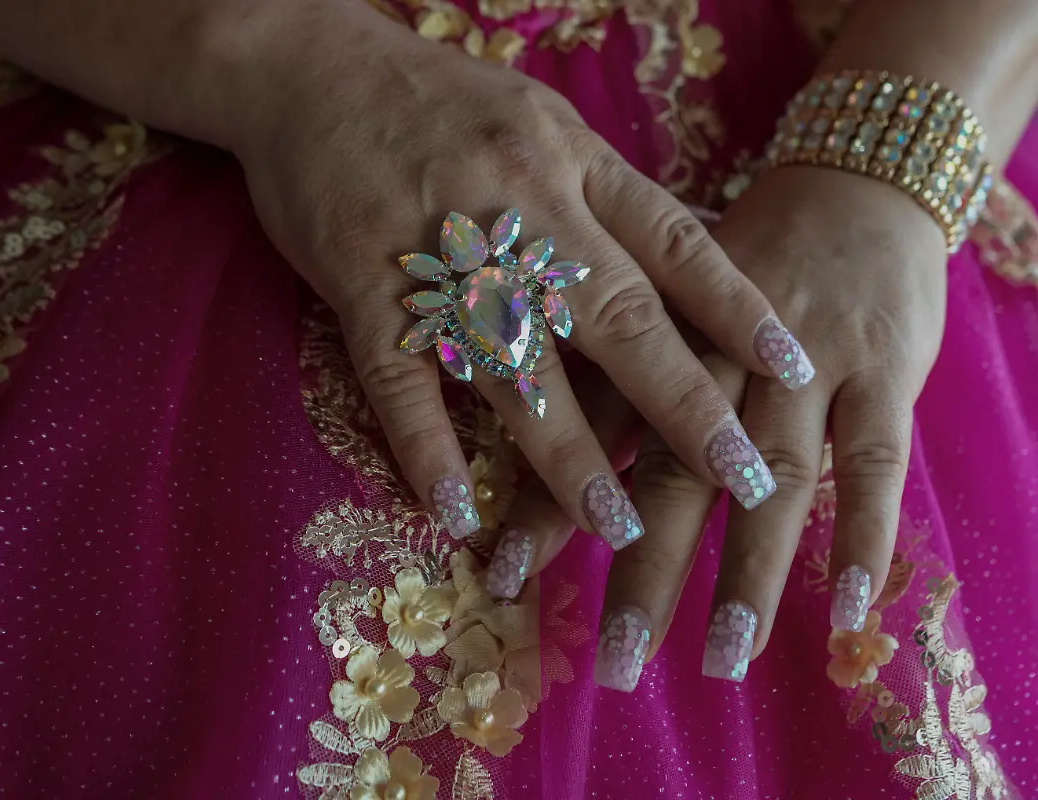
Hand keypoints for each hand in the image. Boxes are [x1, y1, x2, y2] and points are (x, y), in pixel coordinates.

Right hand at [233, 2, 809, 543]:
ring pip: (515, 360)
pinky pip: (399, 374)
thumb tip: (679, 268)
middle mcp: (519, 204)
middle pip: (615, 313)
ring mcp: (439, 247)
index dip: (735, 306)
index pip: (672, 239)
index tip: (790, 370)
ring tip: (614, 526)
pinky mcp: (359, 281)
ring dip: (567, 451)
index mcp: (571, 160)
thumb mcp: (540, 124)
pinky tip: (455, 510)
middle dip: (684, 402)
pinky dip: (427, 446)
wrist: (310, 67)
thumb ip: (600, 195)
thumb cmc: (436, 104)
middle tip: (742, 478)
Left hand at [493, 166, 945, 688]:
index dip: (547, 501)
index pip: (589, 426)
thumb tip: (523, 436)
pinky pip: (878, 458)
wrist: (847, 181)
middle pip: (675, 467)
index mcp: (651, 330)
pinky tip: (850, 606)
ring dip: (751, 570)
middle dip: (647, 568)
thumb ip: (598, 358)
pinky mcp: (885, 363)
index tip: (504, 577)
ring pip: (776, 472)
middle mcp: (716, 351)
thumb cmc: (729, 256)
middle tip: (618, 662)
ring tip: (724, 657)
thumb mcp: (654, 292)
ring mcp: (805, 360)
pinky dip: (867, 533)